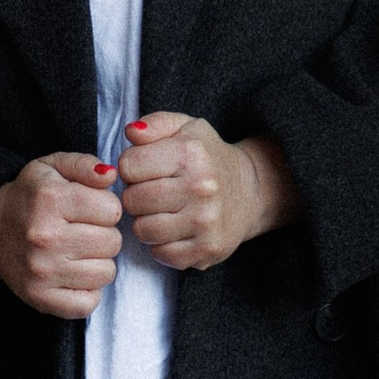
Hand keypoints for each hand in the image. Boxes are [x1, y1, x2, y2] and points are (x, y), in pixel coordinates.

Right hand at [0, 151, 122, 316]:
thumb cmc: (29, 197)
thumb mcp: (52, 167)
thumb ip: (84, 164)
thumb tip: (110, 175)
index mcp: (51, 199)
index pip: (113, 210)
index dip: (106, 208)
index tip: (90, 209)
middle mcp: (45, 236)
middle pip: (113, 242)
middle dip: (104, 234)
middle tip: (83, 231)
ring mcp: (42, 272)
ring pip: (106, 273)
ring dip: (98, 262)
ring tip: (78, 251)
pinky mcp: (40, 298)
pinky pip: (89, 302)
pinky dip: (87, 291)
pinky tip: (74, 274)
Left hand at [117, 112, 298, 271]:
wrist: (251, 190)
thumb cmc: (207, 157)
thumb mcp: (184, 128)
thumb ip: (155, 124)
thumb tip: (132, 133)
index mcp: (190, 153)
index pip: (128, 166)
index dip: (131, 167)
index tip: (146, 169)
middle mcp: (201, 187)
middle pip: (132, 200)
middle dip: (136, 196)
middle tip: (154, 192)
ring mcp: (206, 222)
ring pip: (143, 230)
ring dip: (146, 222)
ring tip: (163, 211)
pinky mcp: (207, 249)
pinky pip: (161, 254)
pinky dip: (162, 245)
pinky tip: (175, 230)